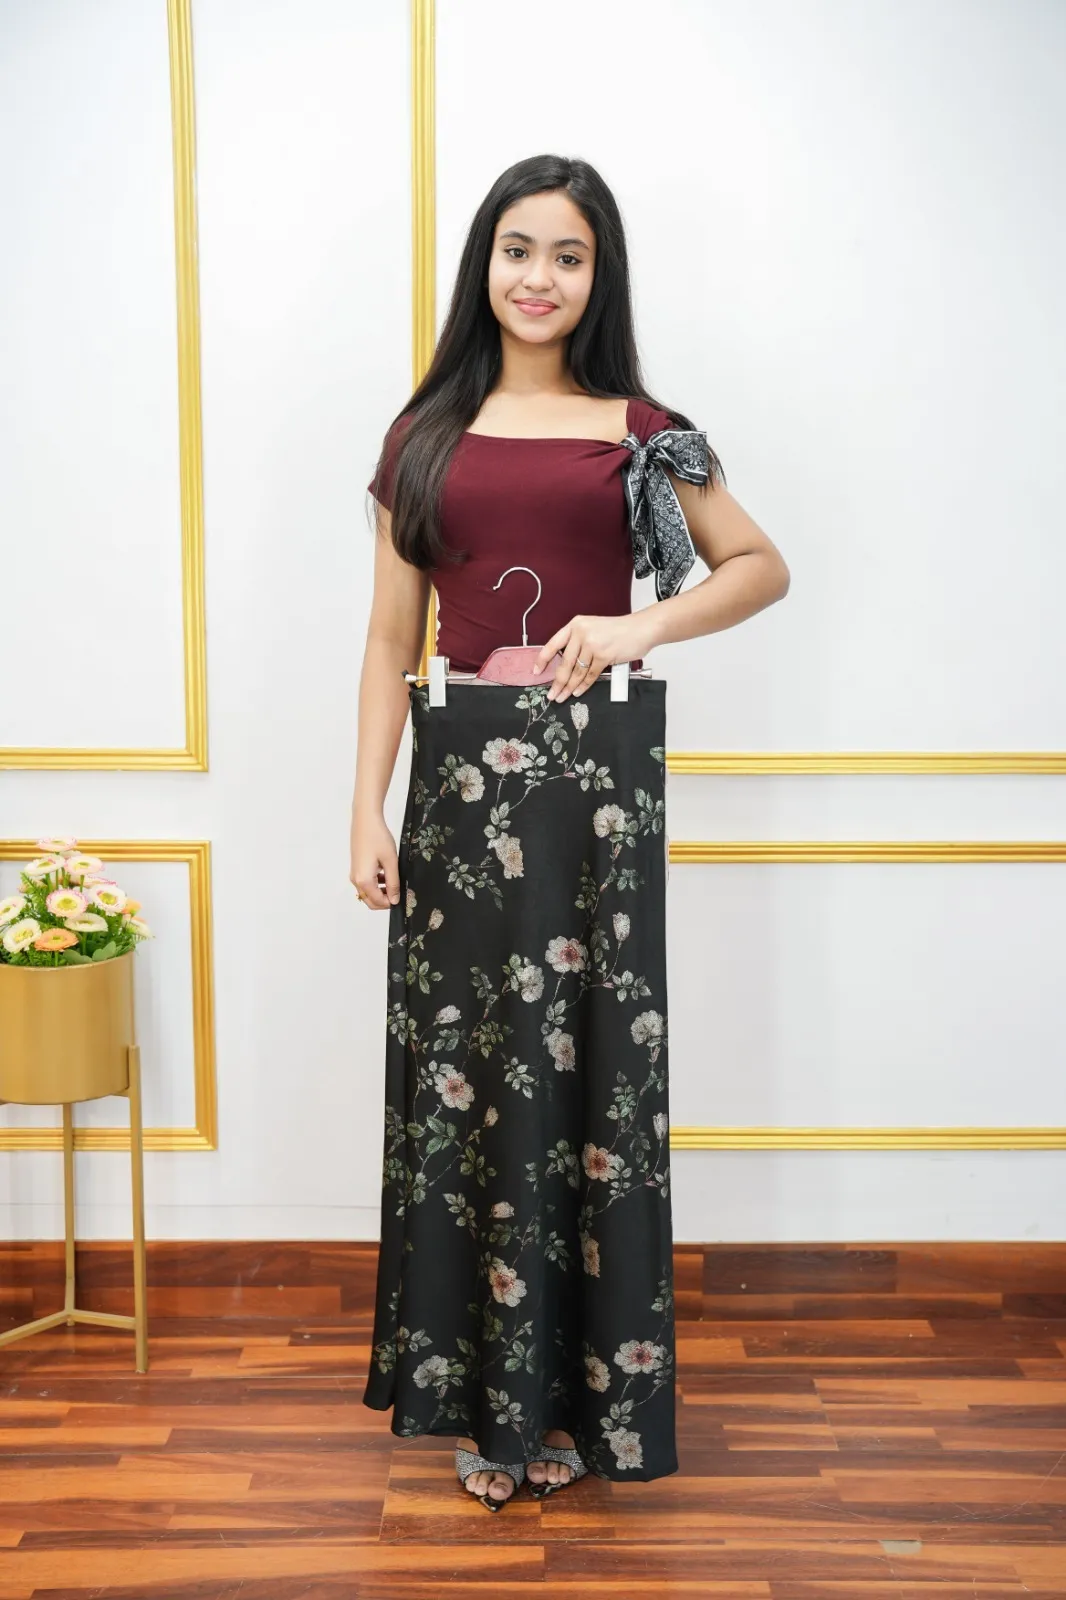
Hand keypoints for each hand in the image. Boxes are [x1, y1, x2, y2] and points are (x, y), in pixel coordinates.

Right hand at [350, 809, 400, 908]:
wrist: (365, 820)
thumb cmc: (378, 838)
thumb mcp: (390, 862)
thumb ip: (393, 883)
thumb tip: (394, 900)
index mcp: (364, 881)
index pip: (377, 902)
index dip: (391, 903)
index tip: (403, 897)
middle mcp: (356, 880)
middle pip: (370, 900)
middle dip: (385, 900)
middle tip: (399, 891)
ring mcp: (354, 874)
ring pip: (368, 892)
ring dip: (381, 891)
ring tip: (395, 880)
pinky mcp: (356, 867)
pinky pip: (366, 883)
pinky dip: (376, 883)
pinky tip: (387, 873)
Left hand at [532, 612, 653, 702]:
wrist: (641, 628)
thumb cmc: (619, 631)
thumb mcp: (593, 629)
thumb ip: (579, 642)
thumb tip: (565, 666)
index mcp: (575, 625)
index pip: (552, 644)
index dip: (542, 660)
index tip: (536, 672)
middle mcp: (581, 633)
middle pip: (564, 663)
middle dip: (557, 682)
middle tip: (551, 695)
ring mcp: (592, 644)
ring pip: (576, 672)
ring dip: (568, 687)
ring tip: (562, 697)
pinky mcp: (603, 656)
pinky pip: (590, 675)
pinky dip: (583, 686)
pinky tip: (577, 692)